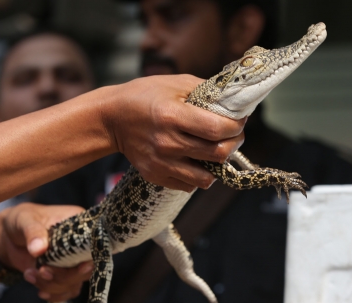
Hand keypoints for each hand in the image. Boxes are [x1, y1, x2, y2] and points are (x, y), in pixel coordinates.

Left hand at [0, 203, 92, 301]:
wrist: (8, 236)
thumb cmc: (21, 220)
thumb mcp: (25, 220)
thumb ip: (33, 232)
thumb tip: (38, 249)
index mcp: (80, 227)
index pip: (95, 245)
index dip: (91, 257)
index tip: (81, 266)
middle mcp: (80, 246)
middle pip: (87, 269)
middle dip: (65, 276)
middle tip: (42, 270)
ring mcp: (72, 263)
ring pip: (74, 283)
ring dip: (52, 285)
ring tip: (29, 274)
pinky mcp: (61, 275)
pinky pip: (66, 291)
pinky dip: (53, 294)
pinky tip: (38, 287)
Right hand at [106, 74, 245, 191]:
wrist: (111, 119)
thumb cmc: (144, 96)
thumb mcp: (175, 83)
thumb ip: (206, 91)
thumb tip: (235, 102)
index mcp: (172, 116)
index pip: (218, 129)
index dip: (236, 126)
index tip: (239, 121)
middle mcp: (167, 142)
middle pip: (217, 154)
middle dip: (234, 144)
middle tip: (233, 136)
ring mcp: (160, 163)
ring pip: (206, 178)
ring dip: (217, 165)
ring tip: (214, 151)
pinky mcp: (155, 175)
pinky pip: (189, 185)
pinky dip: (198, 175)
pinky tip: (194, 160)